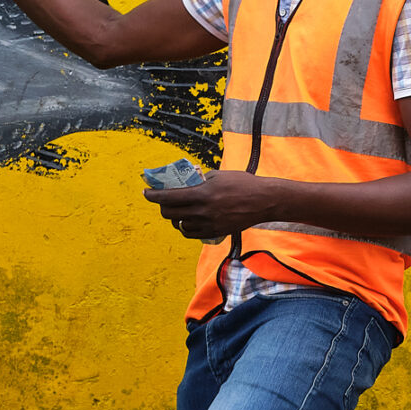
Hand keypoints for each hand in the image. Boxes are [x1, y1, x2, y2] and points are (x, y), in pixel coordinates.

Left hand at [144, 170, 277, 241]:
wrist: (264, 201)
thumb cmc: (243, 184)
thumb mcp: (219, 176)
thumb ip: (200, 180)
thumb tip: (186, 182)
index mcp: (202, 193)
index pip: (168, 197)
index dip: (153, 195)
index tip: (146, 193)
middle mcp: (203, 211)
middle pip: (169, 213)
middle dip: (162, 207)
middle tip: (164, 202)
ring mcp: (208, 224)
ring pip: (179, 225)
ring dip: (175, 218)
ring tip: (178, 212)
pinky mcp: (215, 232)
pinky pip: (191, 233)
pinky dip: (185, 227)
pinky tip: (187, 222)